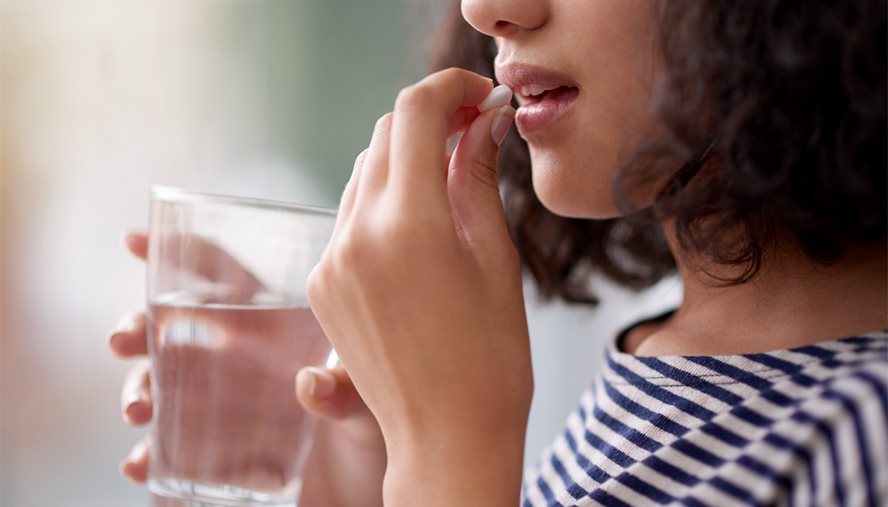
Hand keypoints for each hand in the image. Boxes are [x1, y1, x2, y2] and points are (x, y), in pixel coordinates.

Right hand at [111, 232, 384, 506]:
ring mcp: (226, 405)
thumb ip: (349, 394)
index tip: (136, 242)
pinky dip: (150, 455)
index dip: (181, 254)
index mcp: (277, 328)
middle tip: (122, 341)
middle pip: (176, 329)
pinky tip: (143, 464)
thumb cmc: (381, 431)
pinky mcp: (218, 452)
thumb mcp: (373, 408)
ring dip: (139, 391)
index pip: (226, 277)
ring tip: (138, 412)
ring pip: (163, 385)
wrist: (371, 493)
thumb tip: (310, 386)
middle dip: (140, 327)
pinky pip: (172, 448)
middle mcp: (244, 361)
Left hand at [306, 68, 531, 505]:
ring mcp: (331, 261)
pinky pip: (349, 217)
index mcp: (410, 225)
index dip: (449, 89)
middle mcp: (357, 235)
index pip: (415, 113)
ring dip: (404, 161)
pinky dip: (383, 203)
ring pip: (364, 174)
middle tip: (472, 131)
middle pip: (385, 135)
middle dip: (428, 122)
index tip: (477, 96)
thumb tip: (483, 121)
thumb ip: (479, 178)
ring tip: (449, 181)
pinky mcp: (321, 284)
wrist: (447, 438)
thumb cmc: (490, 358)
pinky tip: (419, 229)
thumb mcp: (496, 259)